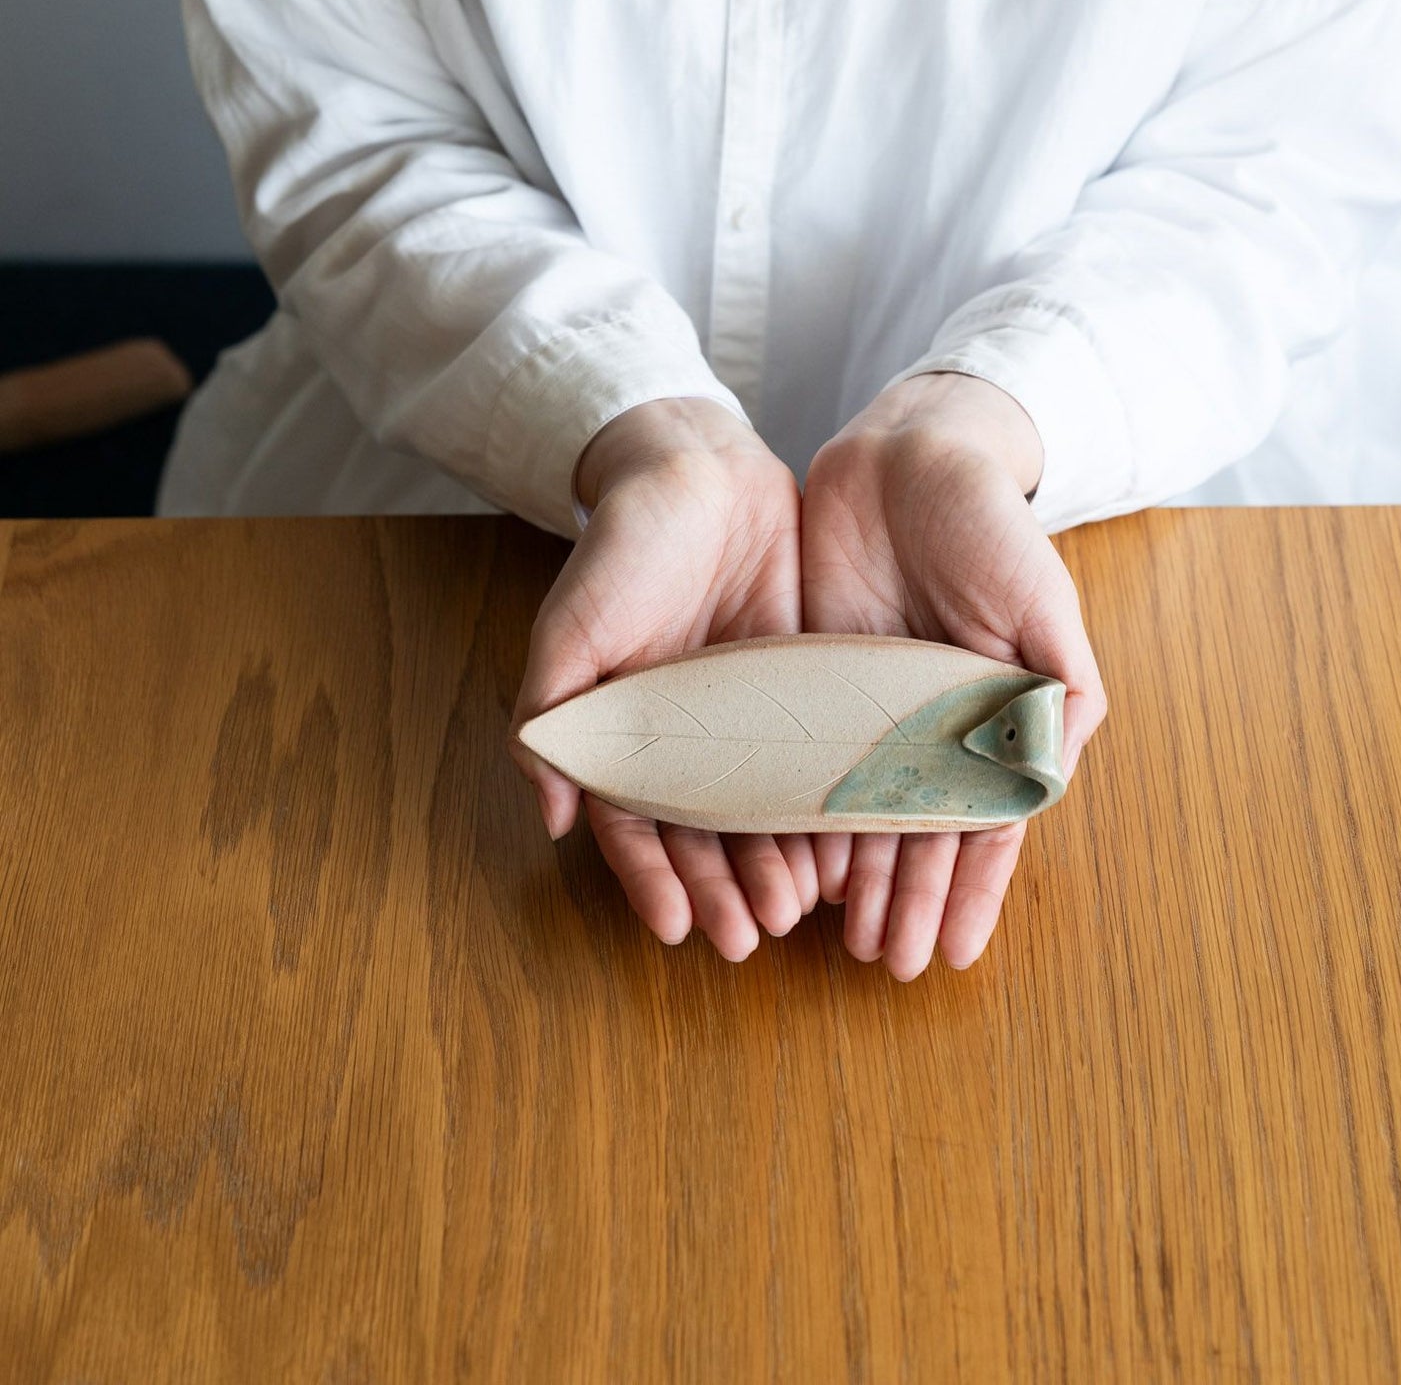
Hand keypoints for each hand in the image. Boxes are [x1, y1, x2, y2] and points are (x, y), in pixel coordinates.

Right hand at [510, 396, 818, 958]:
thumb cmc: (623, 547)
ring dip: (775, 864)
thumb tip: (552, 819)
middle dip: (723, 888)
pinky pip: (815, 759)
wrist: (700, 472)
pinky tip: (843, 848)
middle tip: (751, 935)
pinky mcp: (802, 687)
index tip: (674, 929)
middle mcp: (687, 737)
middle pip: (704, 833)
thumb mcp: (570, 629)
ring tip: (798, 910)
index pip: (636, 824)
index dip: (652, 879)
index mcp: (625, 732)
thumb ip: (549, 720)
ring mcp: (748, 718)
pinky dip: (824, 807)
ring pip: (762, 809)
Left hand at [800, 371, 1105, 978]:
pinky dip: (801, 814)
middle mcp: (930, 724)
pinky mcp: (812, 680)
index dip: (974, 890)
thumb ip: (1059, 690)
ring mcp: (867, 708)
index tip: (956, 952)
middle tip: (888, 964)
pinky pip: (802, 761)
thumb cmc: (989, 522)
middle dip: (909, 900)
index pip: (986, 823)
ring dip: (856, 877)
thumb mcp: (1043, 600)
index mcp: (993, 715)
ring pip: (860, 811)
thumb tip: (1051, 782)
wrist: (907, 453)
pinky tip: (793, 863)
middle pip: (919, 832)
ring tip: (841, 938)